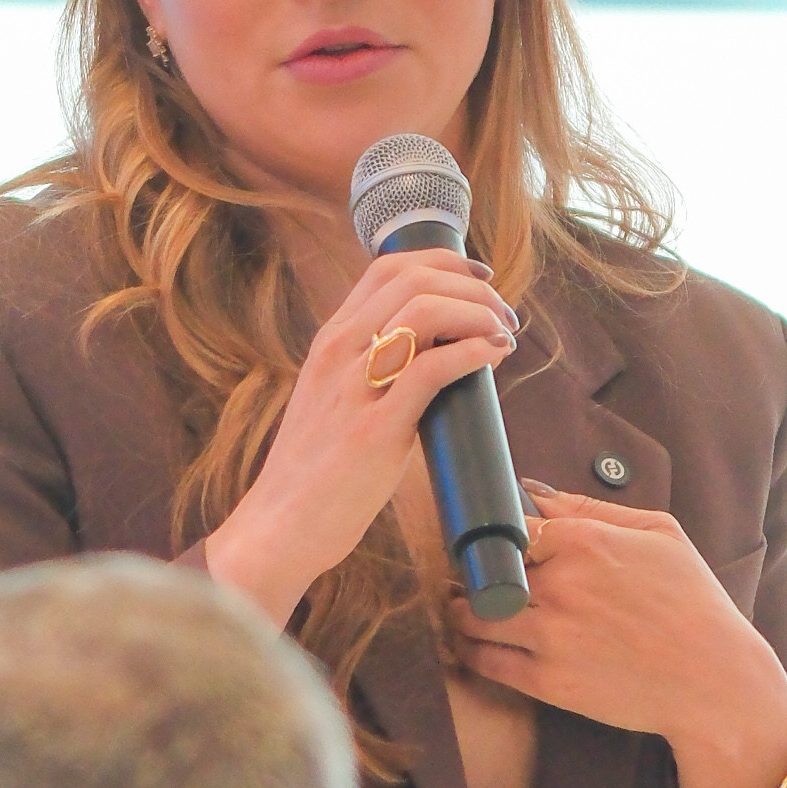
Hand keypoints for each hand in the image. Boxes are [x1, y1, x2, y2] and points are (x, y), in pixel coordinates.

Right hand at [200, 253, 514, 626]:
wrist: (282, 525)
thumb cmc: (318, 471)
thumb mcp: (336, 400)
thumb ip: (372, 372)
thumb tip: (436, 359)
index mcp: (330, 341)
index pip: (388, 269)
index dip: (444, 262)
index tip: (481, 279)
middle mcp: (338, 353)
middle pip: (414, 279)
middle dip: (472, 287)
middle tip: (504, 316)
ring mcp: (353, 389)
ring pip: (425, 312)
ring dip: (479, 313)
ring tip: (504, 335)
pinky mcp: (374, 431)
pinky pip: (431, 369)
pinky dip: (473, 351)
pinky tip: (492, 356)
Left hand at [446, 491, 786, 787]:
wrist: (714, 681)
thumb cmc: (693, 603)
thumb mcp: (660, 534)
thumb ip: (592, 508)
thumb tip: (533, 491)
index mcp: (585, 541)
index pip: (508, 525)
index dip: (492, 533)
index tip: (487, 542)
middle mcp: (560, 585)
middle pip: (483, 569)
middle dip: (471, 571)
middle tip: (468, 576)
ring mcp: (550, 635)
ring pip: (473, 616)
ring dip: (461, 612)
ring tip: (464, 610)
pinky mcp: (548, 681)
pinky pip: (485, 661)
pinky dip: (470, 652)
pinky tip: (472, 646)